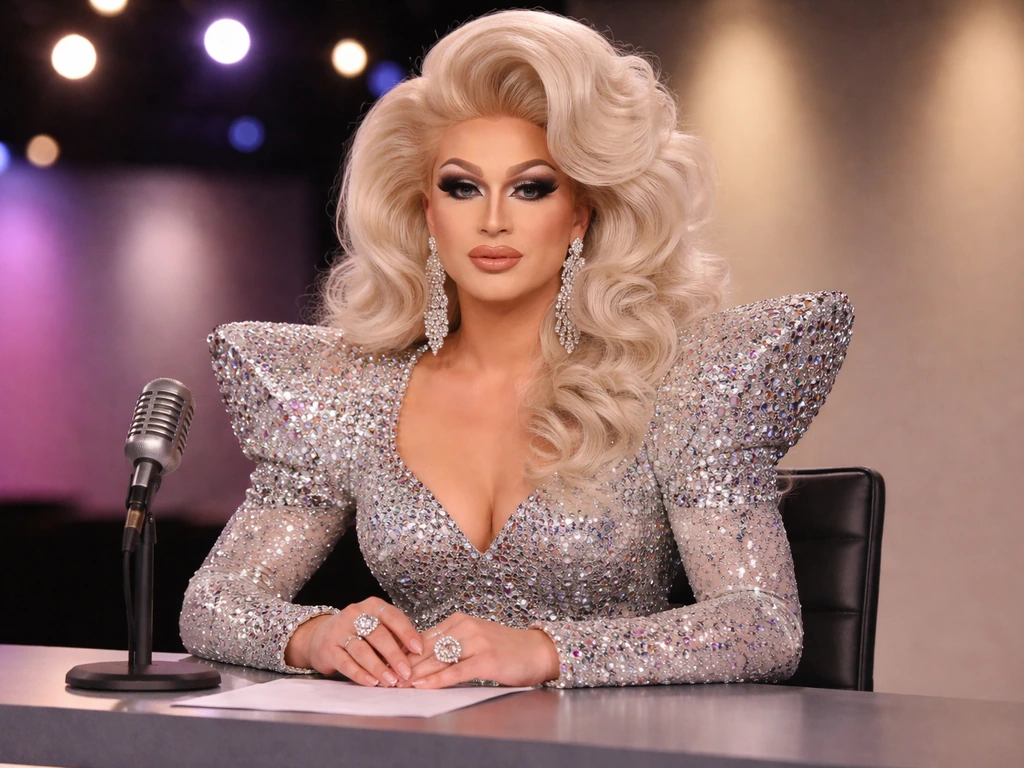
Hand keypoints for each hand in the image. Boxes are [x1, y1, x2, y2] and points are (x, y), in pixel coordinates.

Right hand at [284, 598, 422, 686]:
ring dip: (379, 668)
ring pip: (362, 650)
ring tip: (391, 681)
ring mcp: (339, 631)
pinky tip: (372, 683)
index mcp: (372, 606)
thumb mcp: (376, 627)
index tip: (419, 649)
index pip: (393, 617)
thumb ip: (393, 636)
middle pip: (378, 635)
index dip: (407, 633)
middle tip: (406, 672)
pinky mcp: (328, 649)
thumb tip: (415, 655)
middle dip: (394, 655)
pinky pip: (346, 663)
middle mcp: (355, 615)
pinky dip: (360, 674)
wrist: (320, 636)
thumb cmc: (357, 632)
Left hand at [399, 612, 559, 688]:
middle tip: (386, 677)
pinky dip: (436, 679)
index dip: (404, 652)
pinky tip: (422, 686)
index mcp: (459, 620)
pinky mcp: (486, 659)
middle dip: (405, 664)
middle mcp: (466, 627)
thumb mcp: (474, 639)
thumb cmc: (505, 648)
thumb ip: (450, 645)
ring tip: (397, 684)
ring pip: (438, 659)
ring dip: (415, 673)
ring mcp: (477, 642)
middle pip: (427, 647)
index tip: (387, 663)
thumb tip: (419, 659)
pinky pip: (455, 671)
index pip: (424, 637)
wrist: (538, 651)